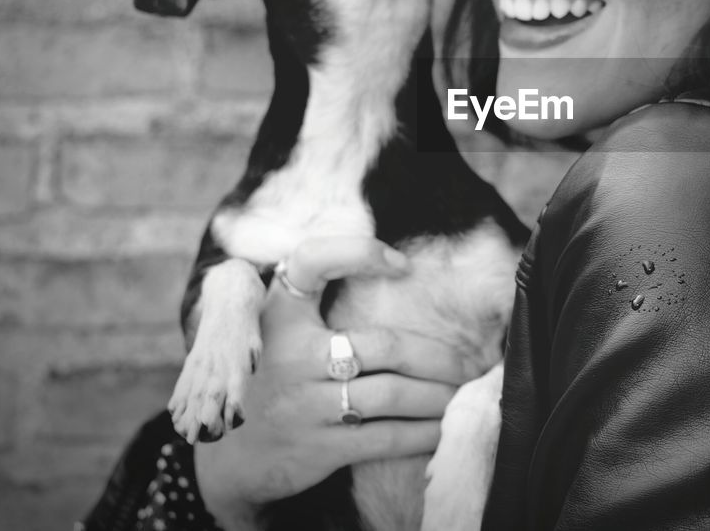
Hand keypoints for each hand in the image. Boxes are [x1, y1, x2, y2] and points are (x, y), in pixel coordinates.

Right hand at [194, 237, 477, 530]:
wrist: (238, 456)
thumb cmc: (276, 376)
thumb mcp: (280, 327)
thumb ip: (316, 294)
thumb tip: (398, 265)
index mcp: (280, 314)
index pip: (311, 262)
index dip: (359, 254)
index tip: (403, 265)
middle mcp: (289, 355)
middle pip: (384, 344)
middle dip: (439, 356)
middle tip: (470, 362)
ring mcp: (303, 404)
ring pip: (393, 394)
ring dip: (440, 396)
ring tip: (462, 394)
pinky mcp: (318, 447)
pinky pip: (386, 437)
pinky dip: (424, 433)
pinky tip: (444, 428)